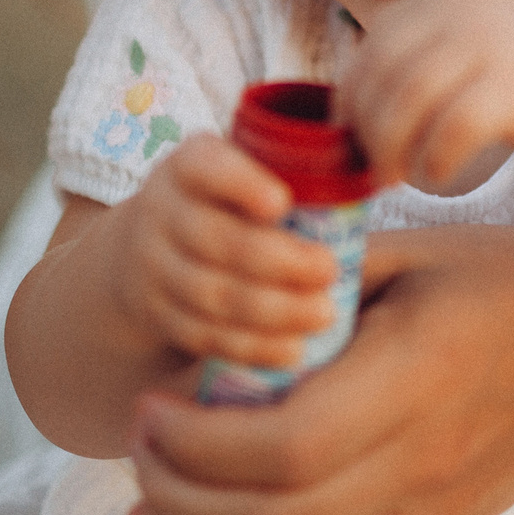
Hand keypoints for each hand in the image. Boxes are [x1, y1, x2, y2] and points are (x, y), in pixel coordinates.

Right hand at [111, 136, 341, 370]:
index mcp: (188, 166)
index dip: (242, 185)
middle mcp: (163, 212)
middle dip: (277, 260)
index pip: (207, 167)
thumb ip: (286, 173)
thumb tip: (371, 178)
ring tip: (323, 314)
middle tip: (329, 270)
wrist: (142, 246)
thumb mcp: (238, 170)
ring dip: (272, 310)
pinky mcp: (157, 314)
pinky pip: (204, 335)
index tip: (282, 203)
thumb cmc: (222, 202)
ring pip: (211, 293)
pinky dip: (250, 346)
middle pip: (215, 239)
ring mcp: (153, 266)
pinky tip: (292, 348)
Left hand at [121, 221, 513, 514]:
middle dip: (180, 499)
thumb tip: (221, 296)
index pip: (285, 449)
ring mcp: (434, 514)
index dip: (196, 443)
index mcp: (417, 380)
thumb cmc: (503, 278)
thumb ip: (316, 282)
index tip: (150, 405)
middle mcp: (426, 464)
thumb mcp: (410, 254)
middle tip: (135, 450)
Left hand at [338, 0, 513, 189]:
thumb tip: (342, 112)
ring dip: (392, 148)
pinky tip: (437, 175)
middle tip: (372, 168)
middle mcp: (463, 9)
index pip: (373, 46)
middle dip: (368, 128)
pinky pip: (453, 127)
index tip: (349, 137)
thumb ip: (414, 62)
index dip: (351, 96)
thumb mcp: (465, 49)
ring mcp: (492, 41)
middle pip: (385, 73)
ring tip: (397, 176)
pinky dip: (434, 159)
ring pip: (410, 100)